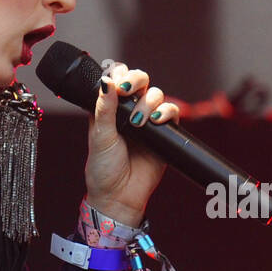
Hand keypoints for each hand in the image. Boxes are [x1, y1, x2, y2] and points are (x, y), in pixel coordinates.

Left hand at [83, 61, 181, 225]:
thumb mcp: (99, 136)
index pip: (118, 79)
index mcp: (110, 109)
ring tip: (139, 122)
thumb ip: (104, 109)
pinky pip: (171, 114)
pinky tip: (156, 121)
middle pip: (140, 81)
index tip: (117, 83)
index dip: (120, 74)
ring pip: (156, 95)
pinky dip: (167, 112)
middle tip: (128, 91)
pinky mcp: (164, 134)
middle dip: (136, 80)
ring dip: (149, 102)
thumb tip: (106, 81)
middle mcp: (129, 112)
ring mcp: (148, 121)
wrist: (119, 196)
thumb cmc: (104, 169)